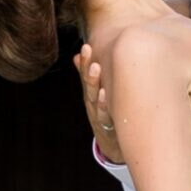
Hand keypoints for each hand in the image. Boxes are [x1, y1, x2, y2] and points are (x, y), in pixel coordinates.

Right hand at [77, 44, 122, 163]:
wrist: (114, 144)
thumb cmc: (106, 114)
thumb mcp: (96, 96)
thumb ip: (88, 77)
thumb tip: (76, 56)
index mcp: (91, 94)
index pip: (84, 75)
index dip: (84, 61)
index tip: (85, 46)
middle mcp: (91, 103)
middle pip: (87, 83)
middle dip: (86, 66)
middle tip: (87, 50)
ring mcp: (97, 115)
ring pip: (93, 98)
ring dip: (93, 82)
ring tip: (95, 67)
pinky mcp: (106, 126)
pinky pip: (104, 115)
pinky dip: (103, 105)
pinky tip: (105, 94)